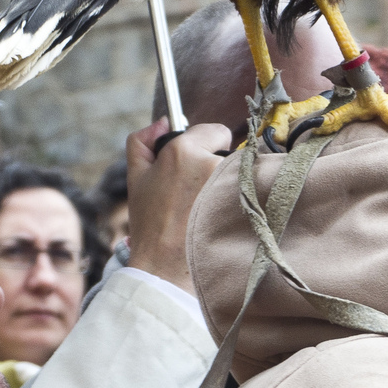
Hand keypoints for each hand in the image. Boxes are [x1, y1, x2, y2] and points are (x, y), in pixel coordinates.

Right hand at [125, 117, 230, 293]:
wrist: (167, 267)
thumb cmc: (151, 224)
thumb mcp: (136, 178)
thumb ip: (142, 141)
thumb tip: (164, 121)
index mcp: (183, 150)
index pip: (215, 130)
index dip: (206, 146)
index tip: (196, 164)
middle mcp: (212, 161)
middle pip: (231, 149)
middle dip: (217, 163)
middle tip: (199, 190)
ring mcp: (232, 181)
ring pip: (241, 169)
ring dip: (230, 181)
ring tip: (209, 205)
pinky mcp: (246, 200)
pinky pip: (252, 187)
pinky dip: (243, 196)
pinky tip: (224, 214)